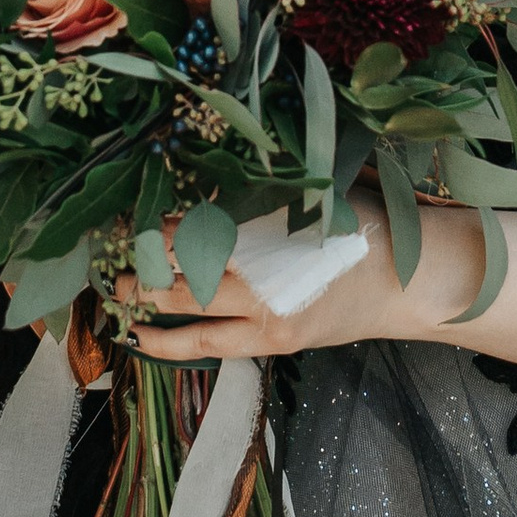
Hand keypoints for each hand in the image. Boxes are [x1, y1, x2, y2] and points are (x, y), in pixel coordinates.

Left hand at [128, 197, 477, 365]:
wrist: (407, 282)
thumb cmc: (362, 228)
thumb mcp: (312, 196)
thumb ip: (262, 192)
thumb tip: (201, 171)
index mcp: (273, 225)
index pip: (198, 217)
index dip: (158, 216)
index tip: (128, 209)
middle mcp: (265, 271)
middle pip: (184, 261)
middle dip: (142, 257)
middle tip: (108, 250)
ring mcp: (267, 312)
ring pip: (189, 307)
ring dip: (145, 298)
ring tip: (114, 292)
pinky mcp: (272, 341)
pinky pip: (208, 345)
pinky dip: (169, 342)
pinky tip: (139, 335)